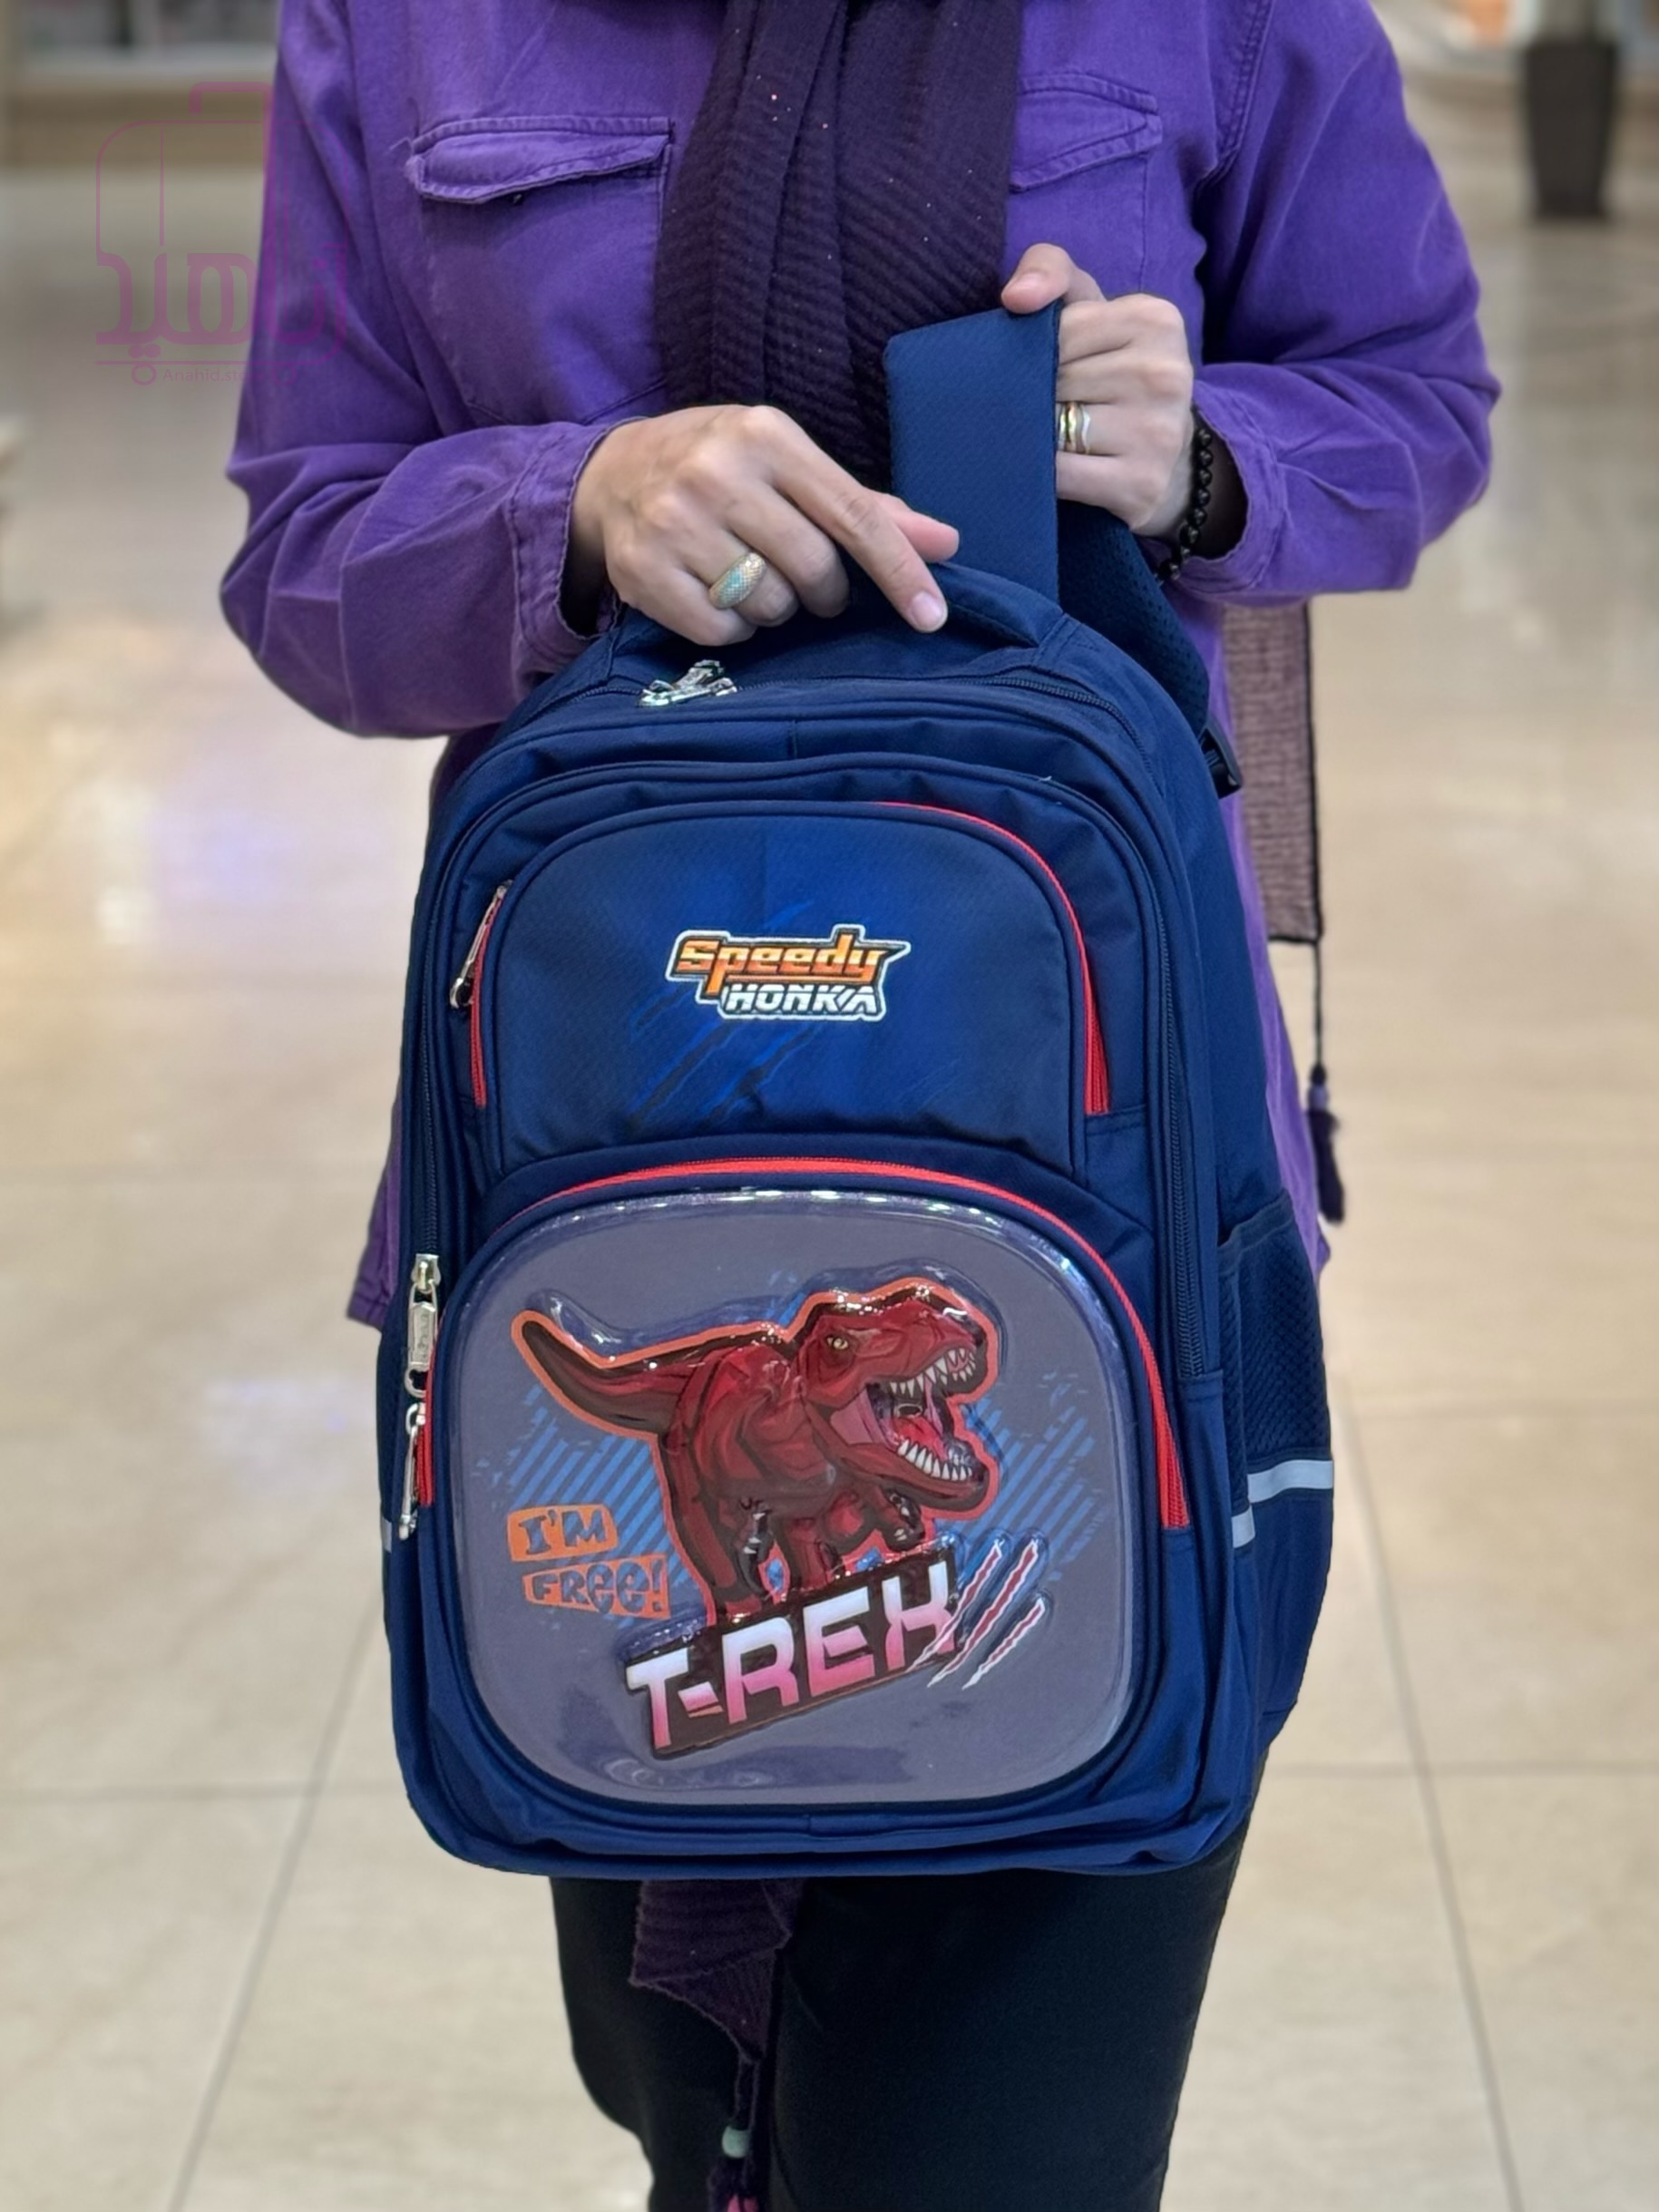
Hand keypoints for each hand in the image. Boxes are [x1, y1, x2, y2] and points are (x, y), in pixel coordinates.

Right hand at [565, 404, 959, 645]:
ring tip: (751, 579)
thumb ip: (866, 508)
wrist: (611, 473)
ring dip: (775, 608)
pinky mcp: (641, 570)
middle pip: (813, 568)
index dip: (898, 571)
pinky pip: (721, 631)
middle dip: (824, 590)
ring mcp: (673, 522)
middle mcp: (716, 472)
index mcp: (766, 435)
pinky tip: (717, 597)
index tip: (931, 617)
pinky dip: (733, 629)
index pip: (852, 515)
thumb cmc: (722, 468)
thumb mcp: (789, 465)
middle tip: (805, 580)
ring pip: (768, 605)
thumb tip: (945, 544)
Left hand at [1001, 245, 1200, 541]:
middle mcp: (1164, 373)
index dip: (1038, 354)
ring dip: (1035, 436)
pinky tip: (1052, 471)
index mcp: (1155, 319)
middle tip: (1047, 408)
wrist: (1167, 460)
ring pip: (1053, 428)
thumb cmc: (1113, 375)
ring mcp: (1157, 433)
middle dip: (1034, 397)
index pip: (1059, 332)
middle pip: (1054, 381)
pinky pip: (1060, 475)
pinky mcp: (1142, 485)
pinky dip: (1042, 474)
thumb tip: (1016, 297)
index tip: (1053, 368)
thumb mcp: (1091, 310)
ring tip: (1051, 437)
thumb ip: (1050, 271)